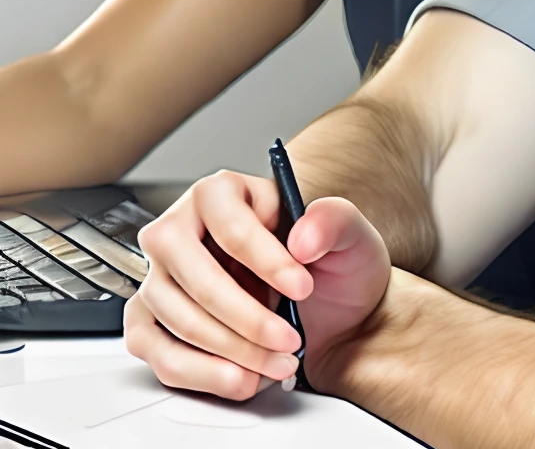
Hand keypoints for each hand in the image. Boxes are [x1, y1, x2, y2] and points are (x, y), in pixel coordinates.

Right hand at [124, 170, 390, 398]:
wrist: (322, 305)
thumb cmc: (324, 262)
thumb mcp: (347, 232)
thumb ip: (333, 221)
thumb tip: (302, 238)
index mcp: (220, 193)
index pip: (234, 228)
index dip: (269, 262)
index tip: (303, 288)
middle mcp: (179, 229)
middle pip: (200, 280)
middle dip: (248, 320)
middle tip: (290, 340)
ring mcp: (160, 277)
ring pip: (181, 321)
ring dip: (233, 352)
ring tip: (277, 362)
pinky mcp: (151, 320)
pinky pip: (160, 355)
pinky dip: (203, 375)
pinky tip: (243, 377)